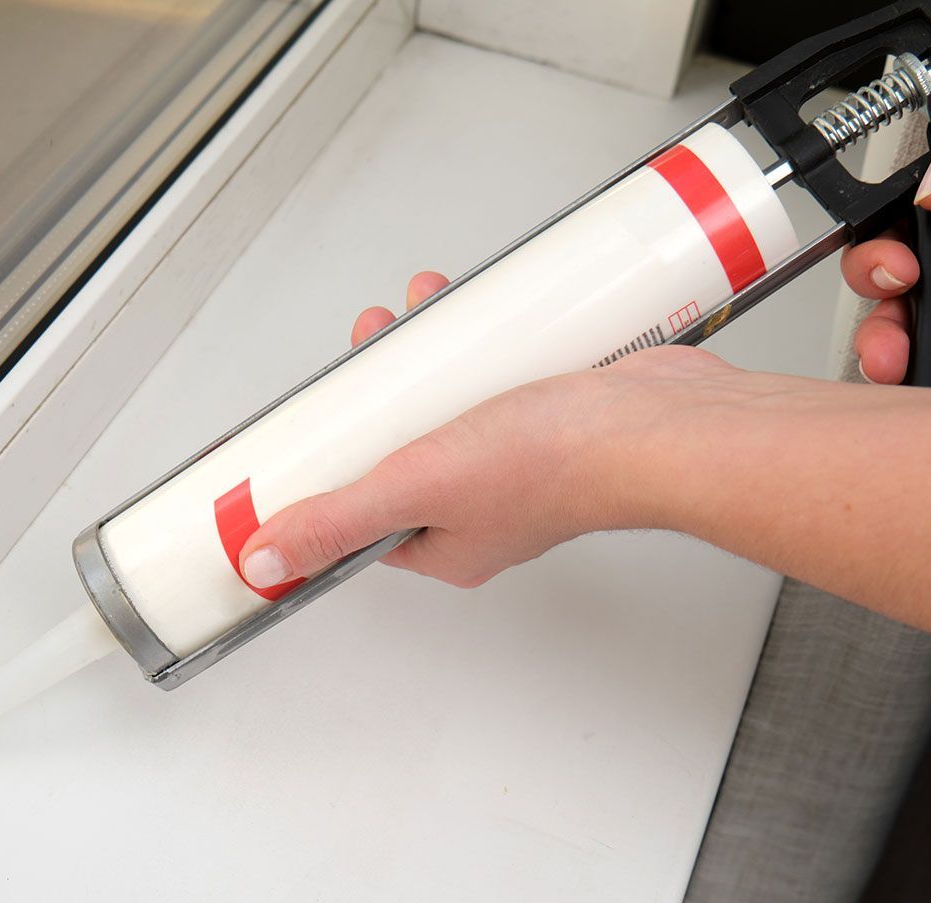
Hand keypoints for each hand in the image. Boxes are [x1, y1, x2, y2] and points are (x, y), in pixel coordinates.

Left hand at [238, 271, 755, 589]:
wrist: (665, 423)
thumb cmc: (565, 464)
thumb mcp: (418, 485)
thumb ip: (337, 519)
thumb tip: (265, 560)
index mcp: (446, 544)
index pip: (360, 515)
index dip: (328, 467)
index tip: (306, 428)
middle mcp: (484, 508)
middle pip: (402, 447)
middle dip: (376, 391)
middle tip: (366, 347)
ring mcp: (520, 459)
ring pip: (448, 404)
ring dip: (421, 356)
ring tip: (411, 314)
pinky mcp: (552, 412)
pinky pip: (494, 377)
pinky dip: (474, 344)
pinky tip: (468, 313)